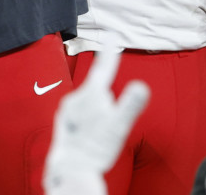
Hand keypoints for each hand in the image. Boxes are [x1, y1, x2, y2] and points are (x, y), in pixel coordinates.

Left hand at [43, 50, 148, 193]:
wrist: (70, 171)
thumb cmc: (95, 149)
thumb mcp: (117, 127)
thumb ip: (130, 105)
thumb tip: (141, 86)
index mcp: (90, 95)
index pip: (103, 68)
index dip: (110, 52)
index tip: (112, 35)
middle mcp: (75, 99)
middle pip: (98, 87)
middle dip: (106, 94)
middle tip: (109, 120)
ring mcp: (67, 111)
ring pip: (89, 101)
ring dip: (98, 109)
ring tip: (100, 132)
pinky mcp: (64, 123)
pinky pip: (81, 113)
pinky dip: (89, 118)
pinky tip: (90, 133)